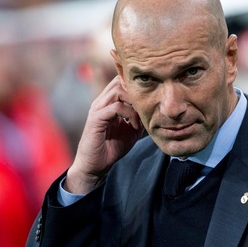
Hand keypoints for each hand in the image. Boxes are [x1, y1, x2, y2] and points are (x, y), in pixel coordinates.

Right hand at [66, 76, 143, 193]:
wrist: (96, 166)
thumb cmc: (111, 148)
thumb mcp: (131, 131)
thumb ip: (139, 118)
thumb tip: (152, 109)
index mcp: (108, 103)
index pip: (120, 82)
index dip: (135, 86)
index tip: (149, 99)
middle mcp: (101, 102)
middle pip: (119, 81)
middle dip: (136, 92)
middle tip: (146, 108)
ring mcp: (97, 109)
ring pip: (118, 90)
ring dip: (134, 102)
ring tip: (140, 119)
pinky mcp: (96, 118)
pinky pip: (116, 106)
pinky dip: (129, 114)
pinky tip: (135, 126)